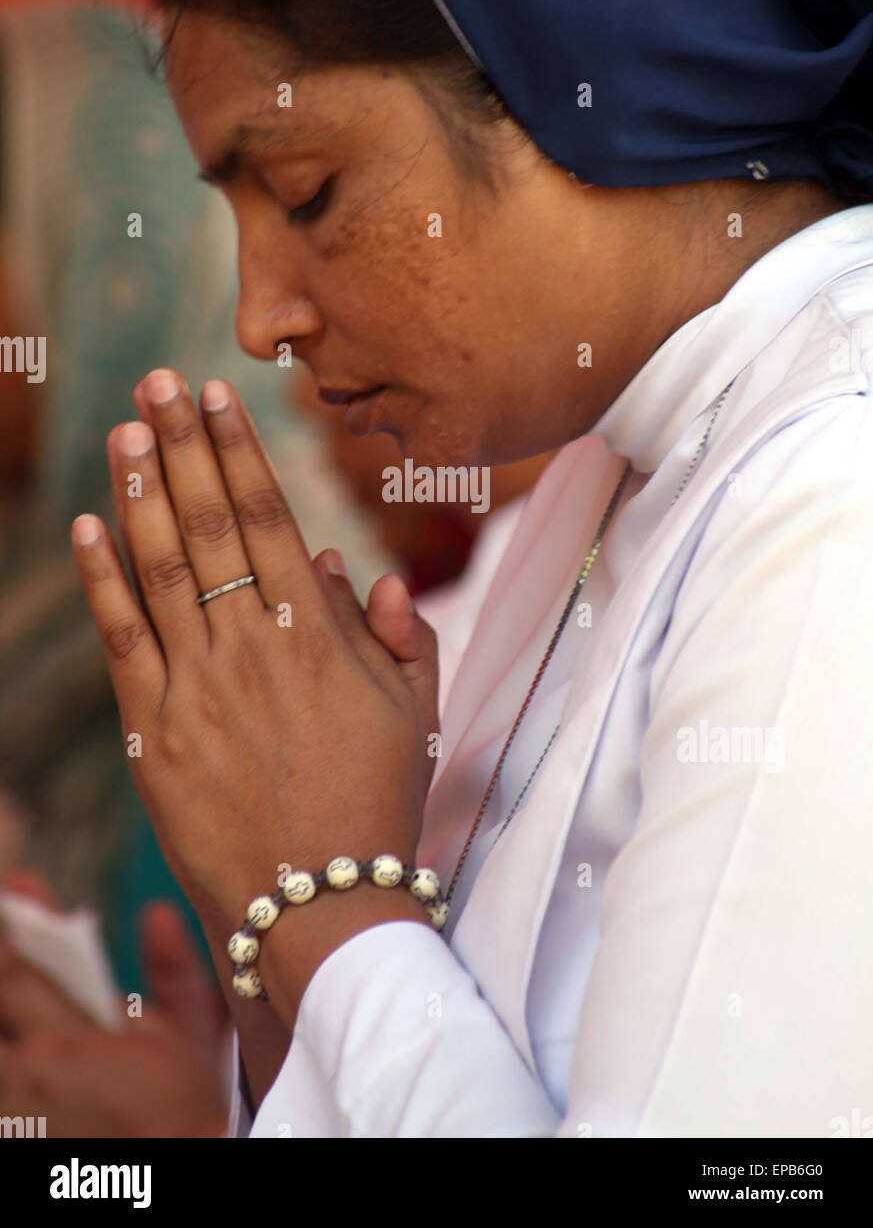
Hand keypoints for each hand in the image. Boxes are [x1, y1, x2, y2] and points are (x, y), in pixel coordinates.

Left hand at [0, 877, 228, 1137]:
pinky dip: (15, 1063)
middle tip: (22, 963)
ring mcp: (10, 1112)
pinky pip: (5, 1086)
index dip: (9, 937)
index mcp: (62, 1043)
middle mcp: (21, 1078)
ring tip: (31, 1016)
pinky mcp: (12, 1132)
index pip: (11, 973)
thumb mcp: (185, 1038)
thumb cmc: (184, 1118)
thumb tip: (157, 912)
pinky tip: (30, 1058)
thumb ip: (171, 969)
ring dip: (11, 1025)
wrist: (176, 1180)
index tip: (13, 902)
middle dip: (8, 983)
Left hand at [71, 370, 439, 943]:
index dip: (238, 451)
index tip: (216, 396)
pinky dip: (102, 581)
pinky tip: (87, 528)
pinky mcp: (151, 735)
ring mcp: (196, 690)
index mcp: (317, 637)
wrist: (320, 904)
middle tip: (155, 382)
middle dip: (179, 445)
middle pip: (209, 524)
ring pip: (161, 568)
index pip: (269, 518)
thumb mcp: (413, 712)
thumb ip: (393, 632)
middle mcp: (252, 648)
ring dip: (139, 492)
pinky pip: (122, 641)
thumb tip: (338, 564)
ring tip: (122, 430)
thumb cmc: (375, 804)